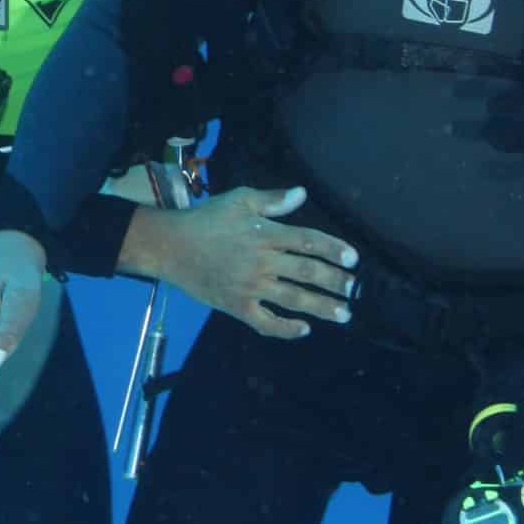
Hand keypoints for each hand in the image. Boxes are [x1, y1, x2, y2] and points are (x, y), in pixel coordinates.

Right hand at [121, 186, 356, 340]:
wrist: (169, 246)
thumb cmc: (205, 220)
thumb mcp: (238, 199)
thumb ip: (272, 200)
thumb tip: (302, 194)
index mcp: (265, 234)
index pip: (308, 241)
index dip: (333, 249)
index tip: (353, 259)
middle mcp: (262, 262)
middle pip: (308, 273)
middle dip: (336, 282)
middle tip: (353, 289)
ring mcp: (250, 287)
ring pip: (294, 299)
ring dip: (322, 308)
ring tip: (344, 314)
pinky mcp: (237, 306)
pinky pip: (266, 322)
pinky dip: (286, 329)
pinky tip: (304, 329)